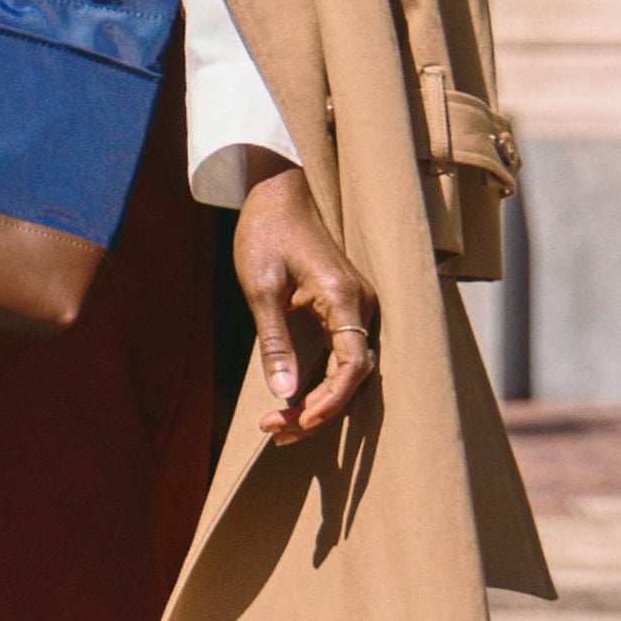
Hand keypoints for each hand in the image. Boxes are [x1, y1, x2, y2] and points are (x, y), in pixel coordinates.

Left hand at [231, 157, 378, 442]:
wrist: (277, 190)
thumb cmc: (266, 231)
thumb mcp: (261, 287)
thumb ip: (275, 342)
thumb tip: (284, 394)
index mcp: (344, 297)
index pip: (352, 366)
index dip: (329, 402)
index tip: (296, 421)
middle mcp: (360, 304)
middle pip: (351, 376)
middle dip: (316, 411)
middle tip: (274, 431)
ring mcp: (354, 306)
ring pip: (345, 371)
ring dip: (317, 402)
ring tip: (277, 427)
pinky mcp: (342, 308)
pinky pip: (339, 356)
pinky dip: (318, 383)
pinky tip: (292, 404)